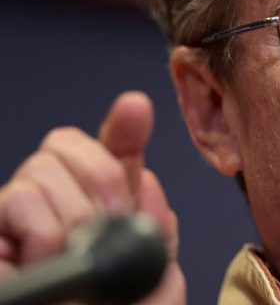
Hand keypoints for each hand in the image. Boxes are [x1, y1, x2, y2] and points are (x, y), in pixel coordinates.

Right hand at [0, 92, 185, 303]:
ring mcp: (16, 227)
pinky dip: (42, 231)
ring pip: (37, 171)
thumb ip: (154, 229)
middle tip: (111, 227)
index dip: (124, 127)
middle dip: (100, 179)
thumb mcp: (154, 281)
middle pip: (63, 146)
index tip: (136, 109)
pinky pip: (13, 204)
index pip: (110, 153)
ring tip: (77, 261)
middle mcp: (56, 211)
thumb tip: (146, 181)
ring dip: (72, 214)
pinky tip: (49, 263)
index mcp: (104, 213)